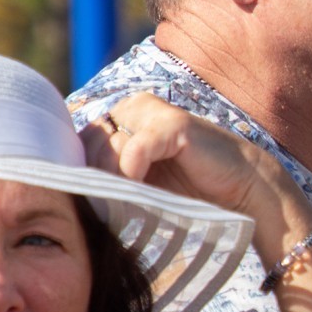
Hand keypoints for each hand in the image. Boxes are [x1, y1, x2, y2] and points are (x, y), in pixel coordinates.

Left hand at [80, 93, 301, 226]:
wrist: (243, 190)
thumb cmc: (190, 190)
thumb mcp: (140, 184)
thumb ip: (109, 176)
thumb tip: (68, 187)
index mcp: (124, 118)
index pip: (81, 138)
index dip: (79, 168)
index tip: (86, 197)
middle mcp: (134, 107)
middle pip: (88, 139)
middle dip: (93, 174)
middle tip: (106, 204)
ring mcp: (153, 111)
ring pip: (107, 143)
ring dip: (111, 177)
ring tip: (125, 201)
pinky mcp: (173, 123)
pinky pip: (134, 149)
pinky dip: (130, 173)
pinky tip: (140, 189)